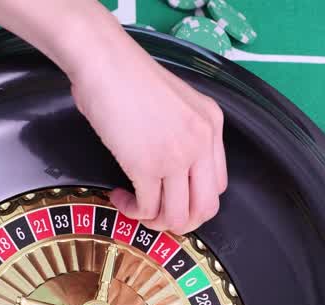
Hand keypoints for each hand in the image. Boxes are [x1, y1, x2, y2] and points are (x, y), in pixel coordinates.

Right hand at [67, 40, 226, 233]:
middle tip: (156, 215)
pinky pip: (147, 209)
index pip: (217, 184)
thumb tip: (167, 165)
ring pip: (178, 217)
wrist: (106, 62)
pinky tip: (118, 196)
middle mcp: (201, 142)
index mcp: (211, 124)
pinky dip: (131, 210)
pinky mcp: (147, 165)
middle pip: (206, 209)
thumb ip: (182, 131)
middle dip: (179, 222)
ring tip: (134, 206)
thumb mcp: (175, 101)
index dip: (193, 200)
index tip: (170, 196)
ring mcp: (176, 156)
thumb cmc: (128, 76)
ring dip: (153, 221)